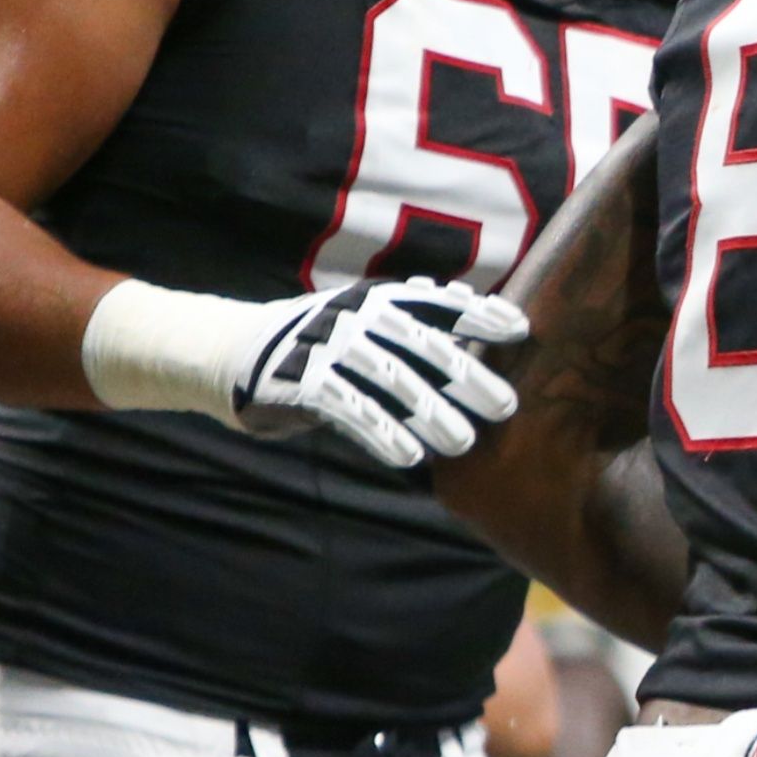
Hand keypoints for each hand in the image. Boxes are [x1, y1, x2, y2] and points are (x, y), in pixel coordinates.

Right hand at [232, 278, 526, 466]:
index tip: (521, 330)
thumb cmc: (325, 344)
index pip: (439, 302)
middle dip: (467, 376)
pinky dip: (382, 434)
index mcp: (380, 297)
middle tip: (505, 406)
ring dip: (430, 414)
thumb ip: (418, 328)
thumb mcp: (370, 323)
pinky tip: (410, 458)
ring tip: (464, 443)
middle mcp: (356, 316)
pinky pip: (349, 410)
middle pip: (422, 346)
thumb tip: (486, 335)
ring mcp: (327, 347)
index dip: (480, 314)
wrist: (235, 352)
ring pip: (390, 382)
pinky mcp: (300, 383)